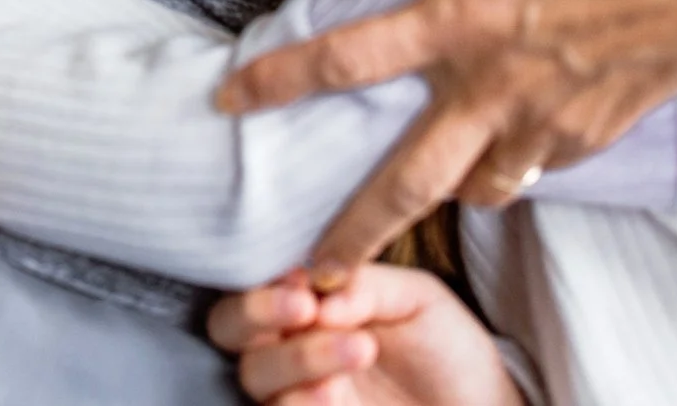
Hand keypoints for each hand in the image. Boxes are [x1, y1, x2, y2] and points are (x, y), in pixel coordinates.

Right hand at [207, 266, 523, 405]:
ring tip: (358, 351)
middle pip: (228, 328)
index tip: (303, 284)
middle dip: (258, 313)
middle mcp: (290, 347)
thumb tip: (317, 291)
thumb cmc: (448, 351)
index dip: (265, 283)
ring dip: (297, 358)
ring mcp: (299, 393)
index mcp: (308, 306)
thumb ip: (364, 284)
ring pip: (254, 376)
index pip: (253, 286)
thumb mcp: (417, 299)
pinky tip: (336, 393)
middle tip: (306, 310)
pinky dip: (303, 402)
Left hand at [218, 0, 676, 271]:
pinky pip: (540, 167)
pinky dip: (515, 166)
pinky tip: (508, 147)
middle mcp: (497, 84)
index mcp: (463, 19)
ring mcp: (550, 118)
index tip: (227, 100)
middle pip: (406, 177)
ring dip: (446, 191)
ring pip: (480, 184)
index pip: (347, 60)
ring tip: (423, 189)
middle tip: (312, 270)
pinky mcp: (598, 132)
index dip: (278, 81)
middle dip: (353, 229)